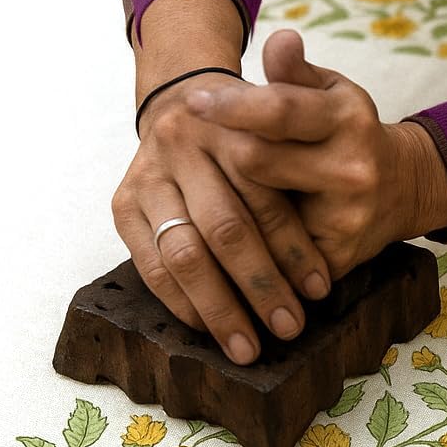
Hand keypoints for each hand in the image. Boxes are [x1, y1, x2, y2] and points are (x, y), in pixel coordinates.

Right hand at [111, 69, 332, 365]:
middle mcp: (186, 145)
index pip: (267, 199)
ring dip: (219, 308)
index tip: (319, 290)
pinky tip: (210, 329)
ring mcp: (149, 174)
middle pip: (226, 229)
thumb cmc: (254, 135)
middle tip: (289, 328)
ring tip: (248, 347)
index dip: (294, 249)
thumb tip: (323, 271)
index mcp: (235, 126)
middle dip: (260, 286)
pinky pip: (151, 265)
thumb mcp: (285, 138)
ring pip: (185, 252)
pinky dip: (183, 303)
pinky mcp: (123, 202)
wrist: (189, 99)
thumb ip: (303, 179)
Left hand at [187, 30, 446, 281]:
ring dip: (228, 201)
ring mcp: (345, 218)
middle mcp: (351, 170)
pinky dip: (249, 246)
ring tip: (204, 189)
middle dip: (225, 153)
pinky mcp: (336, 257)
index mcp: (348, 119)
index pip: (281, 110)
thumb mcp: (332, 92)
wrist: (406, 189)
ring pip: (259, 213)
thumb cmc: (350, 132)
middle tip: (198, 149)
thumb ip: (296, 72)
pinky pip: (274, 255)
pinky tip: (226, 235)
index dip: (232, 106)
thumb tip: (278, 39)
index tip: (191, 102)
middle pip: (258, 161)